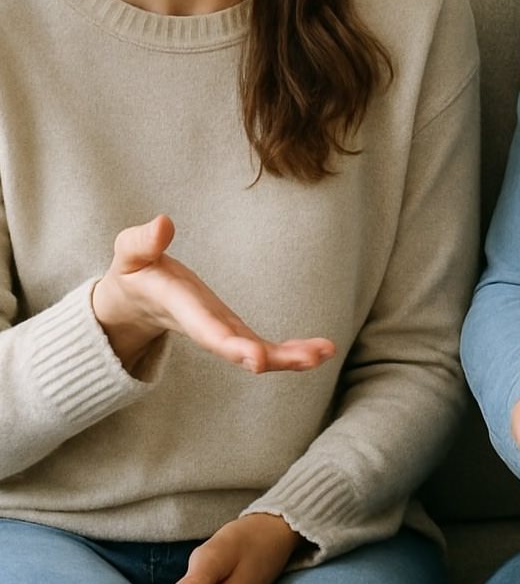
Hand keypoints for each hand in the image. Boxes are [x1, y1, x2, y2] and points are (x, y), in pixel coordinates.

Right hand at [91, 214, 336, 373]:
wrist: (133, 303)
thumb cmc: (134, 273)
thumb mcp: (129, 254)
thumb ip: (142, 242)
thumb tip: (164, 224)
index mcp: (179, 307)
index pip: (206, 329)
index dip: (231, 345)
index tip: (257, 359)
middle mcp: (204, 326)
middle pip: (238, 347)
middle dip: (270, 356)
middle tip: (307, 360)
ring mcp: (221, 332)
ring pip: (257, 352)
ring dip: (291, 356)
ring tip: (325, 352)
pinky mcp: (233, 330)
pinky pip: (264, 348)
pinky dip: (292, 352)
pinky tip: (322, 351)